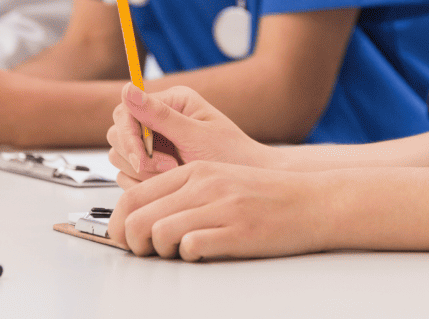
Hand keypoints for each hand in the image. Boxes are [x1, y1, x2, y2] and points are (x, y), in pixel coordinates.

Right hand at [105, 84, 277, 183]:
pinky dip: (144, 185)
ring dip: (144, 172)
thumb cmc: (231, 155)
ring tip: (176, 174)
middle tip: (170, 169)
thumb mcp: (197, 136)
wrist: (246, 182)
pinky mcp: (152, 166)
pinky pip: (128, 177)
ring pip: (120, 158)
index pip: (126, 111)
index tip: (141, 157)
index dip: (128, 135)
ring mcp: (154, 143)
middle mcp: (159, 119)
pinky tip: (169, 186)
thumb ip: (161, 116)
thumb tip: (129, 88)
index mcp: (172, 101)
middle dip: (139, 157)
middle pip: (118, 134)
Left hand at [107, 160, 339, 259]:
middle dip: (132, 243)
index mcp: (195, 172)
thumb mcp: (220, 180)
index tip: (122, 239)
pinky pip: (191, 247)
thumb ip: (183, 192)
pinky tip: (203, 252)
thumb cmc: (265, 196)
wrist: (311, 201)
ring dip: (160, 252)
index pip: (133, 196)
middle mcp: (203, 185)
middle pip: (136, 218)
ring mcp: (220, 207)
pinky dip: (189, 256)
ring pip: (159, 234)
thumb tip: (142, 216)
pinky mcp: (236, 231)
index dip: (117, 224)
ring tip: (177, 253)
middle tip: (147, 252)